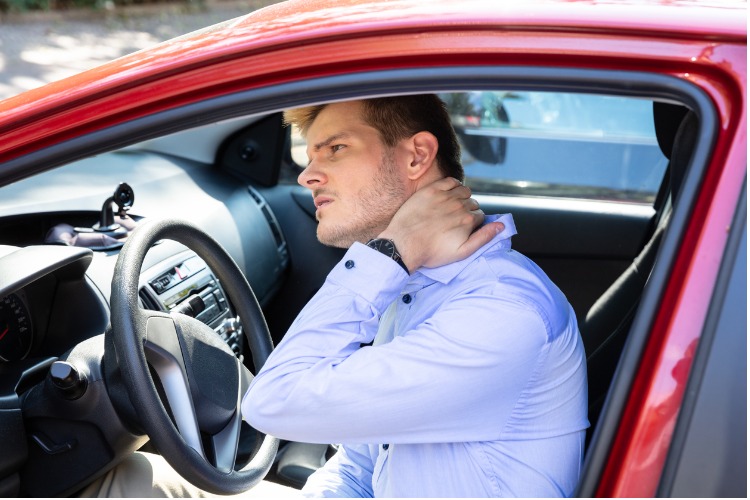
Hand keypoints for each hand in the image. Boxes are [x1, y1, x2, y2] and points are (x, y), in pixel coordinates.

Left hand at [379, 177, 503, 272]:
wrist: (403, 244)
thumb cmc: (431, 252)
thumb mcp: (461, 253)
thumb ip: (483, 238)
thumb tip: (501, 226)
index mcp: (468, 220)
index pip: (480, 216)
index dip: (473, 223)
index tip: (463, 229)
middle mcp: (459, 205)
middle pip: (472, 203)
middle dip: (468, 211)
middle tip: (454, 221)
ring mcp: (445, 196)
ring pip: (464, 191)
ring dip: (462, 197)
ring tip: (452, 208)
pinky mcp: (431, 190)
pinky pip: (450, 181)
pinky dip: (453, 185)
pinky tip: (448, 194)